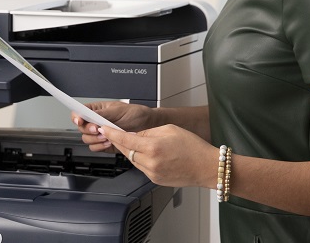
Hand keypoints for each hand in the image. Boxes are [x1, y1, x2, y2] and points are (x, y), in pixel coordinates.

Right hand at [71, 101, 154, 152]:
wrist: (147, 126)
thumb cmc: (135, 114)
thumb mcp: (119, 110)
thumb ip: (103, 113)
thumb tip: (90, 115)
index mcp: (96, 110)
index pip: (79, 112)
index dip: (76, 116)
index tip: (80, 120)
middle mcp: (96, 122)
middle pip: (81, 128)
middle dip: (89, 130)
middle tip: (98, 129)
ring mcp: (100, 133)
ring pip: (87, 139)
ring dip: (95, 139)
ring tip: (107, 137)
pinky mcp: (104, 144)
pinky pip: (95, 148)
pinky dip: (100, 147)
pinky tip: (109, 142)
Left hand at [99, 124, 217, 187]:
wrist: (206, 167)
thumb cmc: (194, 148)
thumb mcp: (170, 129)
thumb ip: (149, 131)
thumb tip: (134, 133)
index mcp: (153, 147)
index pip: (124, 139)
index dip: (111, 134)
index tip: (103, 129)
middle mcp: (150, 162)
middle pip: (125, 150)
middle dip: (119, 141)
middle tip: (115, 134)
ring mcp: (152, 173)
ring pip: (132, 160)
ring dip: (131, 151)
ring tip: (140, 143)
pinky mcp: (155, 180)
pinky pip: (141, 167)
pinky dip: (141, 159)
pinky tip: (149, 154)